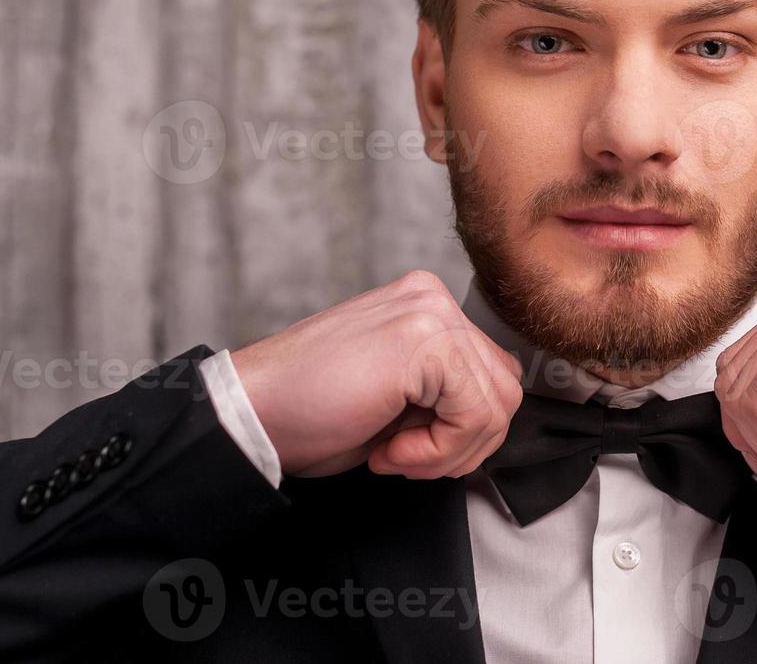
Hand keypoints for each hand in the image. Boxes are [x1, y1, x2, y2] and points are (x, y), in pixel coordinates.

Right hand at [229, 270, 522, 478]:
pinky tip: (390, 450)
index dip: (463, 431)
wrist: (251, 414)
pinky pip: (474, 413)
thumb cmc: (309, 411)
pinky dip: (438, 450)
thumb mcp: (398, 397)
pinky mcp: (425, 340)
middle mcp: (432, 298)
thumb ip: (445, 393)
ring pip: (498, 404)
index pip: (492, 375)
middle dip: (464, 444)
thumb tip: (493, 419)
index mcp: (425, 306)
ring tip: (395, 454)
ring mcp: (430, 313)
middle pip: (505, 389)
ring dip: (449, 451)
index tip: (411, 449)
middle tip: (405, 457)